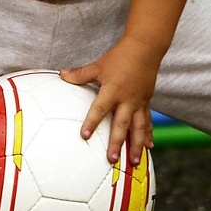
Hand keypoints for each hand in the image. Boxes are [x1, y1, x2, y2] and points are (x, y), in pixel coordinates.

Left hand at [59, 37, 160, 166]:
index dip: (92, 122)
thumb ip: (80, 74)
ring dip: (136, 145)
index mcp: (112, 90)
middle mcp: (127, 99)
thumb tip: (61, 75)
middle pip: (121, 124)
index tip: (85, 136)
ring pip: (138, 128)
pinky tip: (149, 147)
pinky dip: (148, 134)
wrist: (145, 48)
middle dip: (116, 143)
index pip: (99, 109)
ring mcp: (139, 102)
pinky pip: (147, 121)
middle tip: (111, 159)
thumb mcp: (98, 65)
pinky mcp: (146, 102)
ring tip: (134, 162)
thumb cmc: (120, 57)